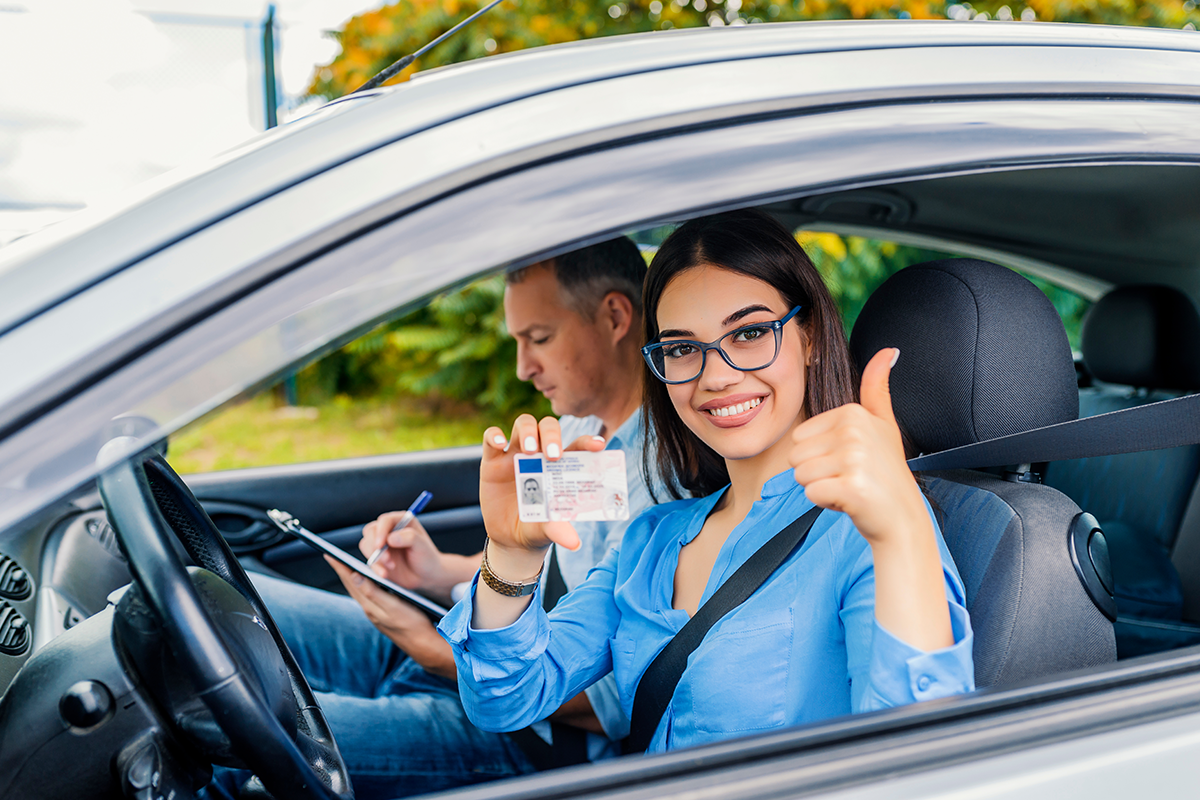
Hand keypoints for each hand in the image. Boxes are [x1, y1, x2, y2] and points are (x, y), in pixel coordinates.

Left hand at [325, 556, 456, 679]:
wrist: (423, 644)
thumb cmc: (412, 624)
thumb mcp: (393, 606)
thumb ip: (374, 592)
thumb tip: (355, 576)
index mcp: (370, 605)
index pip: (351, 581)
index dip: (340, 567)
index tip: (329, 554)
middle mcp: (369, 609)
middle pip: (351, 586)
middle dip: (342, 570)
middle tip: (333, 556)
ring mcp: (375, 613)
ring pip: (358, 591)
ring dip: (351, 577)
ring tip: (346, 566)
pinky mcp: (382, 615)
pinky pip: (367, 595)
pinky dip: (363, 584)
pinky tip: (366, 582)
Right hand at [359, 513, 468, 604]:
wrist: (426, 576)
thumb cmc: (427, 557)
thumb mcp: (422, 546)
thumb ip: (409, 538)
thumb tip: (390, 538)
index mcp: (401, 520)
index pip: (385, 520)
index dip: (380, 531)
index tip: (380, 545)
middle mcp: (389, 529)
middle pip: (370, 531)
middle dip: (375, 546)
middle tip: (387, 560)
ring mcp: (381, 543)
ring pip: (366, 545)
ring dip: (376, 557)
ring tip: (392, 567)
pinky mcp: (377, 557)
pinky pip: (369, 560)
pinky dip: (375, 567)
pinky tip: (385, 574)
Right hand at [479, 415, 606, 566]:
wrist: (510, 539)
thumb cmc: (537, 528)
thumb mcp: (548, 529)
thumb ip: (559, 530)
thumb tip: (574, 543)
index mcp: (560, 467)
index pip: (576, 445)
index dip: (587, 442)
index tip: (598, 445)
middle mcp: (539, 455)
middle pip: (548, 427)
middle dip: (552, 435)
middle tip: (553, 455)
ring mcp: (516, 454)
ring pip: (523, 424)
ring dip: (528, 431)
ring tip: (529, 452)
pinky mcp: (492, 461)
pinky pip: (490, 438)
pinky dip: (493, 435)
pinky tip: (499, 442)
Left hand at [790, 348, 953, 650]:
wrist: (902, 518)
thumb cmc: (886, 473)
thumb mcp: (883, 425)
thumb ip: (877, 388)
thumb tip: (887, 351)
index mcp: (854, 413)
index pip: (800, 437)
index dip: (821, 455)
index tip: (851, 461)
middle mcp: (854, 432)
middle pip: (796, 455)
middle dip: (818, 472)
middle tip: (850, 477)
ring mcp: (854, 459)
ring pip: (800, 476)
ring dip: (821, 487)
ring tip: (850, 487)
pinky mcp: (851, 487)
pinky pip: (810, 494)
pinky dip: (826, 503)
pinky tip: (850, 501)